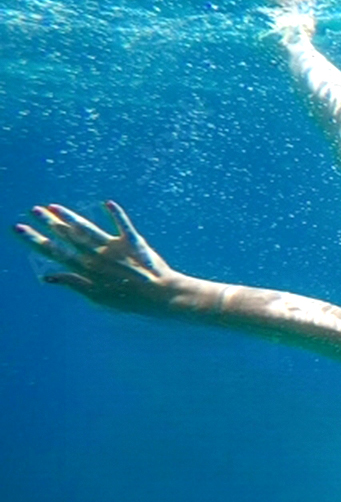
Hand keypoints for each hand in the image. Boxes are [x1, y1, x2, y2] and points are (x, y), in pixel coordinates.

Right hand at [15, 201, 188, 313]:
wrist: (161, 296)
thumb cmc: (129, 299)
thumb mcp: (96, 297)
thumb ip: (73, 283)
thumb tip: (47, 277)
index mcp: (86, 270)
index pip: (54, 252)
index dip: (35, 240)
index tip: (19, 228)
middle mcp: (97, 257)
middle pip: (68, 237)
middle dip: (49, 223)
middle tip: (33, 210)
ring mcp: (115, 249)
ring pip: (88, 230)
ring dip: (71, 217)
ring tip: (54, 206)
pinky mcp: (133, 243)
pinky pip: (124, 226)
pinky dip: (117, 215)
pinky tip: (108, 202)